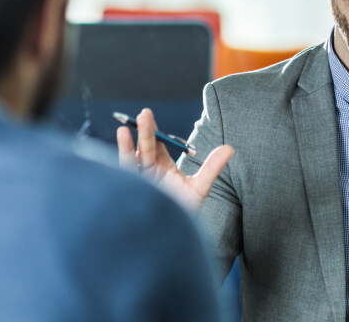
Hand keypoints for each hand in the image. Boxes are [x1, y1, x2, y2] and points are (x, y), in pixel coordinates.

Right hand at [116, 108, 231, 212]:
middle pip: (146, 148)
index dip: (152, 131)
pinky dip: (122, 162)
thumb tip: (230, 148)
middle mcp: (149, 172)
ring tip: (125, 127)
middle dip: (144, 132)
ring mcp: (140, 183)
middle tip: (144, 113)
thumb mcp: (199, 187)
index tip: (148, 115)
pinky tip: (119, 149)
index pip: (156, 145)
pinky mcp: (134, 193)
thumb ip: (212, 167)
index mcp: (162, 167)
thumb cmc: (184, 212)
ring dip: (129, 145)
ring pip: (133, 160)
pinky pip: (125, 176)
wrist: (174, 236)